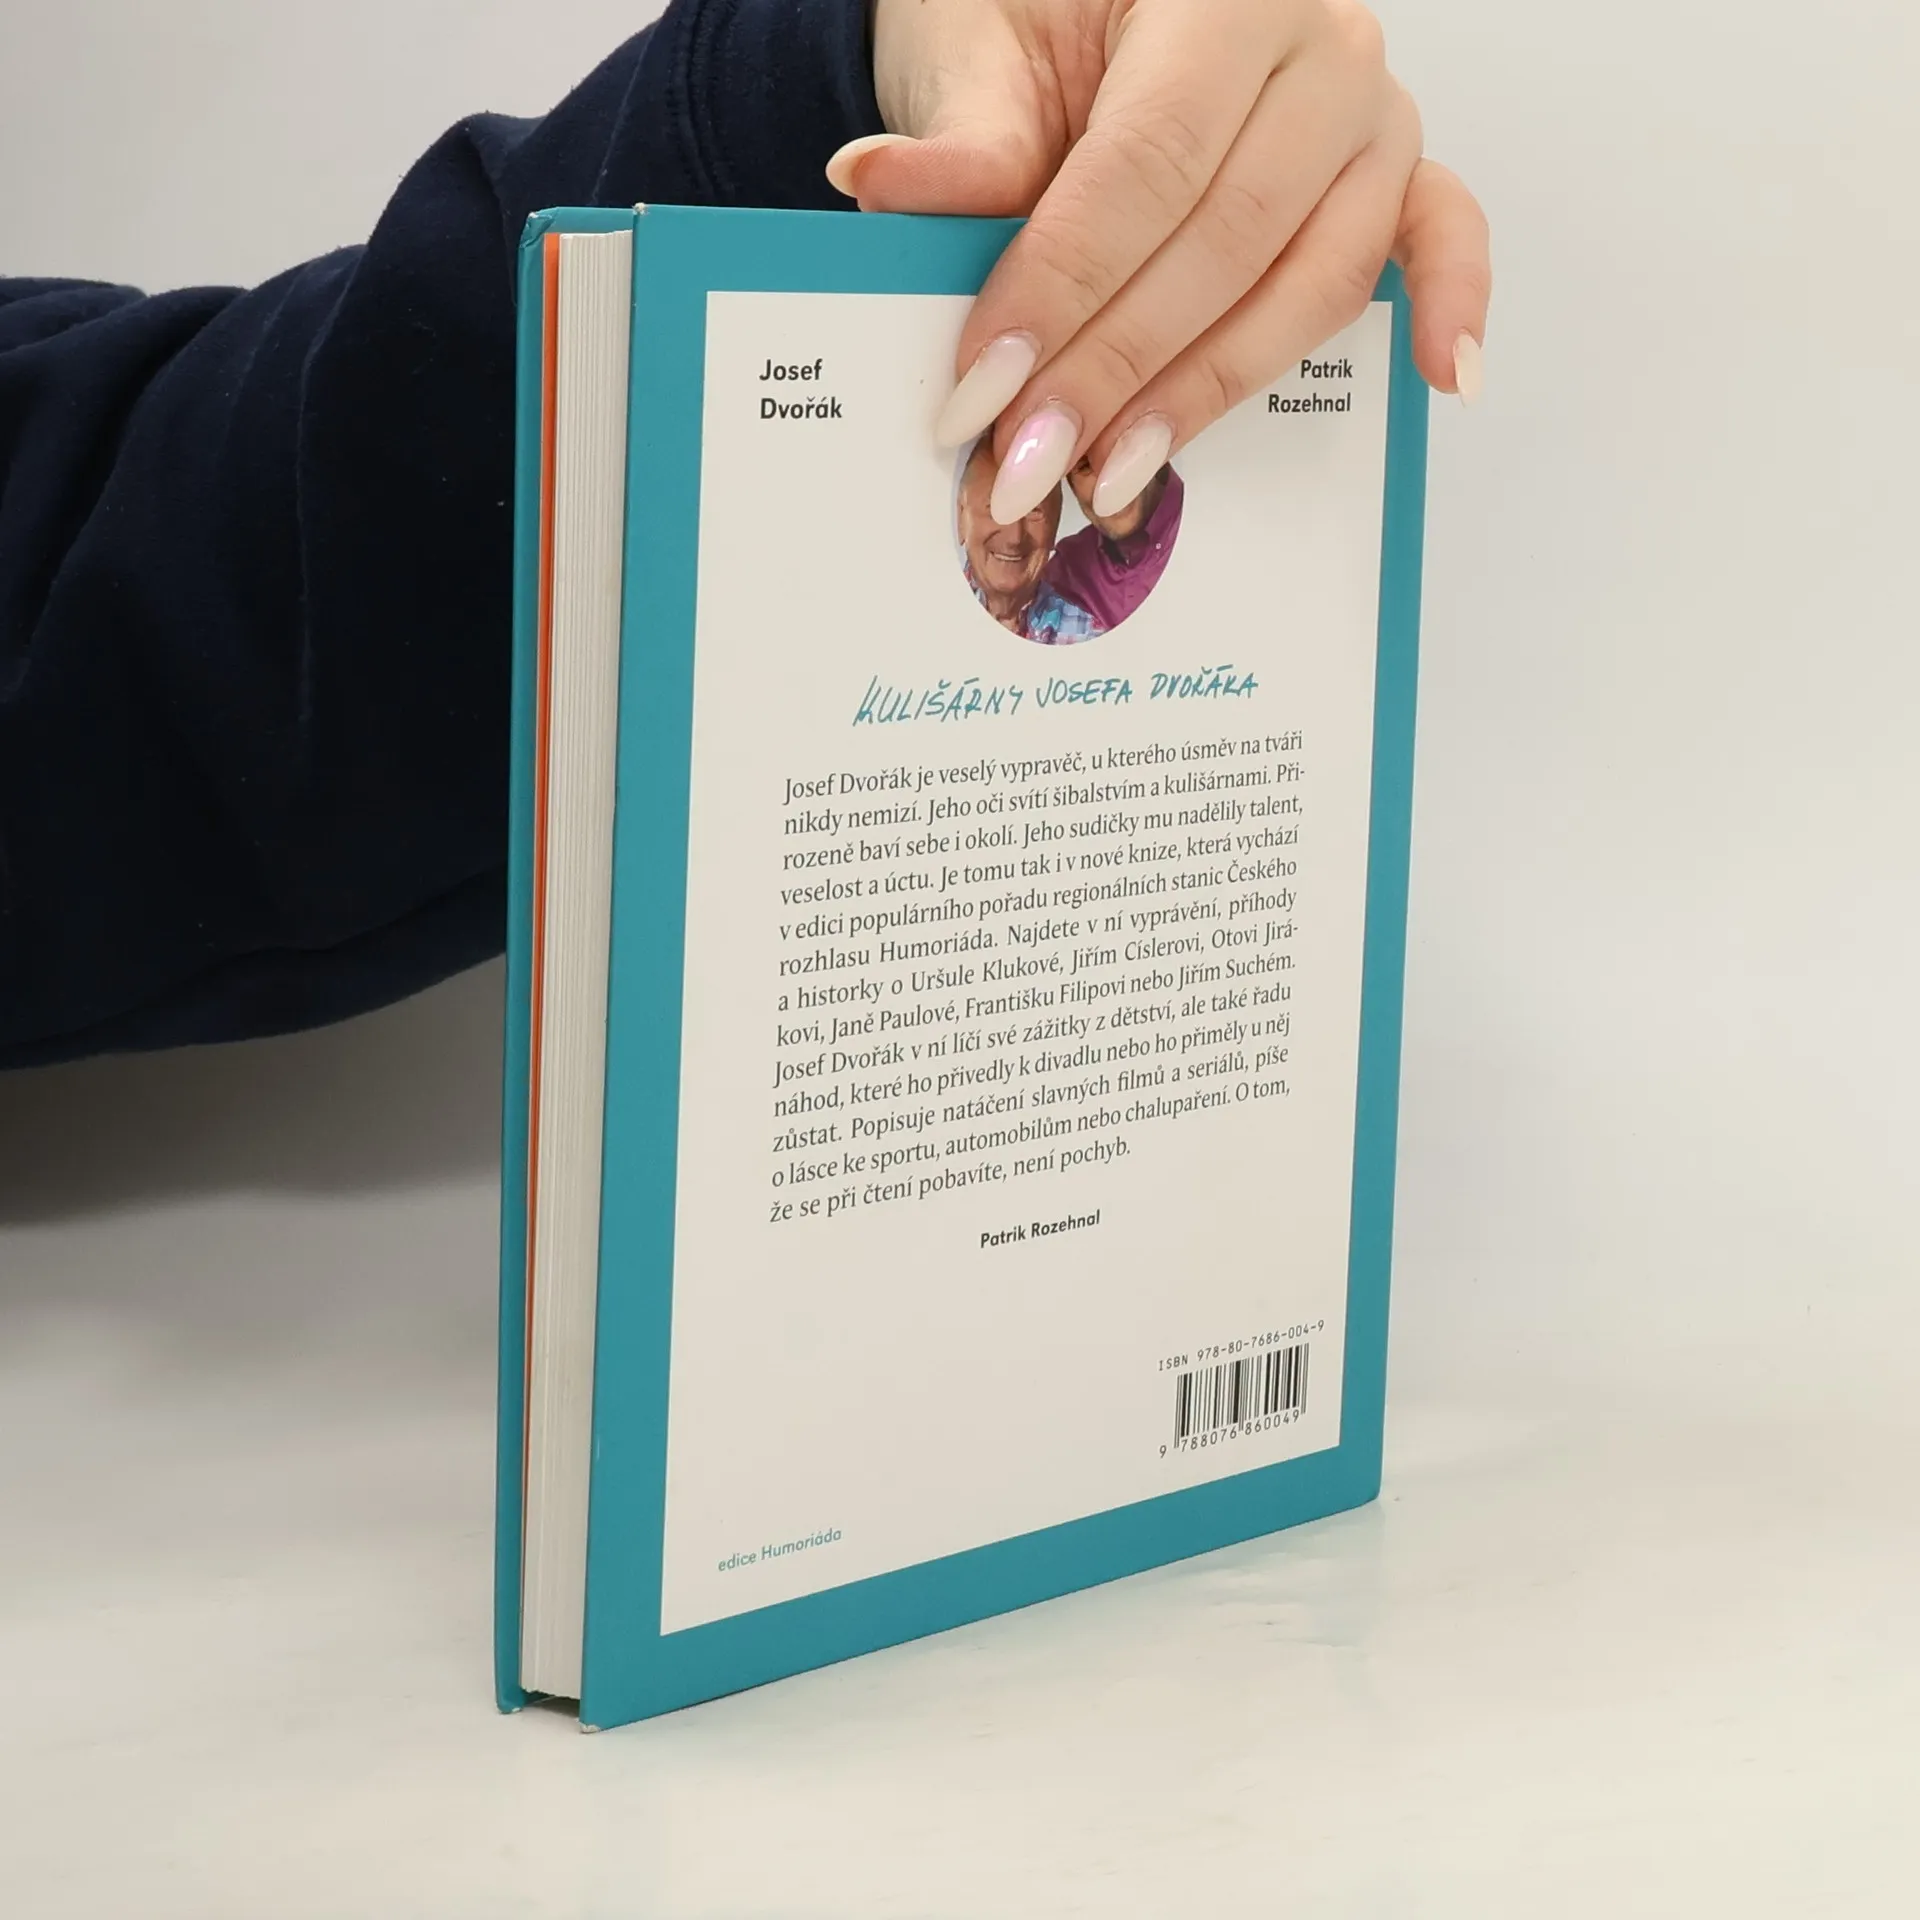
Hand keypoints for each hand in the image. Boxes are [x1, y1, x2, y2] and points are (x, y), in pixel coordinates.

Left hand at [827, 0, 1490, 523]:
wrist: (1087, 4)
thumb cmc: (1034, 16)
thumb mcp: (977, 45)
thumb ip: (960, 135)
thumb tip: (879, 187)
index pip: (1143, 167)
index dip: (1061, 289)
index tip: (984, 389)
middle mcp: (1320, 47)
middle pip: (1228, 240)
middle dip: (1115, 368)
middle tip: (1027, 462)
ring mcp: (1372, 115)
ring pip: (1313, 279)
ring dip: (1212, 391)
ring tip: (1116, 474)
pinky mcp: (1396, 172)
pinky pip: (1446, 236)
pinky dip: (1456, 306)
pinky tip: (1443, 381)